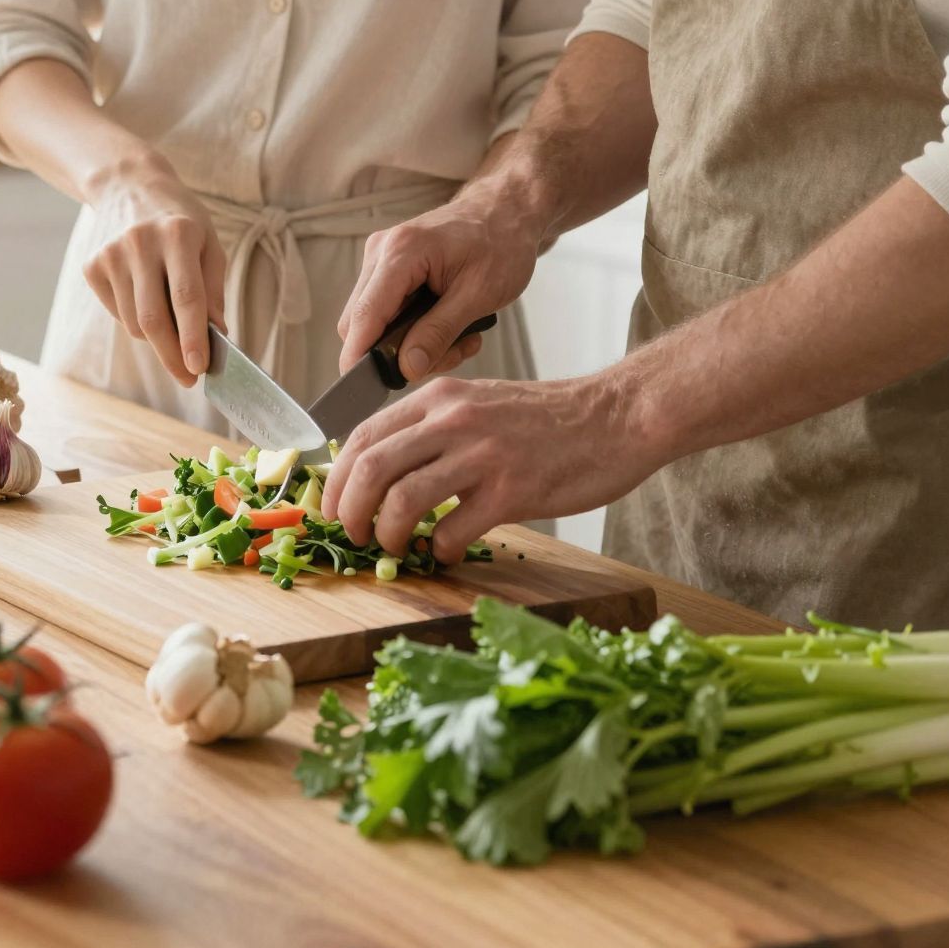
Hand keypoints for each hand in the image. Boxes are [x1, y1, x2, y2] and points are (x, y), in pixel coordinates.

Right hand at [82, 164, 226, 387]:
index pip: (186, 298)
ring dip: (157, 338)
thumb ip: (213, 289)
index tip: (199, 368)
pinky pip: (118, 313)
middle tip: (188, 378)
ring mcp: (110, 255)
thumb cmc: (180, 219)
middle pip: (153, 319)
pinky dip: (136, 320)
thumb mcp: (208, 243)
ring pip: (134, 323)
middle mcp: (139, 243)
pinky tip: (145, 297)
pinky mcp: (91, 266)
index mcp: (177, 234)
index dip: (193, 338)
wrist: (129, 186)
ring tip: (172, 324)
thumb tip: (216, 336)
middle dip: (172, 356)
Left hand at [320, 367, 656, 562]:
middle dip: (351, 510)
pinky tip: (449, 550)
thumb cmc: (546, 419)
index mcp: (439, 397)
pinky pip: (454, 529)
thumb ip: (434, 428)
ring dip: (389, 533)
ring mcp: (483, 454)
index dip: (337, 477)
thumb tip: (383, 470)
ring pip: (404, 499)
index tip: (334, 507)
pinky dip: (441, 548)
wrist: (614, 417)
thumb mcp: (479, 403)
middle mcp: (454, 419)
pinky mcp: (513, 490)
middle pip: (372, 468)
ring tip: (395, 546)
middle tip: (354, 535)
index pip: (364, 435)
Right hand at [336, 182, 540, 380]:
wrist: (506, 211)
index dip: (360, 357)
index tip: (366, 389)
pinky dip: (414, 328)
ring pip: (374, 321)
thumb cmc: (500, 243)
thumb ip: (439, 333)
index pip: (364, 314)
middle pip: (361, 322)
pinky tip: (450, 326)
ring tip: (459, 339)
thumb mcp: (479, 294)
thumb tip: (406, 368)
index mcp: (401, 252)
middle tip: (448, 355)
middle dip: (397, 352)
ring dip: (411, 342)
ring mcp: (382, 258)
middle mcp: (381, 252)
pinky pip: (387, 311)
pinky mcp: (389, 267)